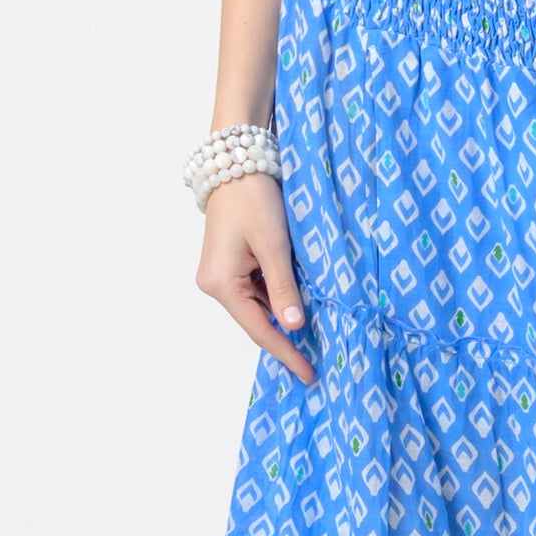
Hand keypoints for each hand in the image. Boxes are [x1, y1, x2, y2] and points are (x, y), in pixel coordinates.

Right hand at [196, 171, 314, 382]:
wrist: (236, 161)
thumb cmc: (254, 199)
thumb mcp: (275, 246)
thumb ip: (284, 289)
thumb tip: (296, 327)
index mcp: (221, 285)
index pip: (260, 330)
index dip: (286, 353)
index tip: (308, 374)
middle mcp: (215, 284)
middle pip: (257, 320)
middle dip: (288, 335)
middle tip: (319, 357)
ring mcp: (221, 274)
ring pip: (259, 304)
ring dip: (286, 312)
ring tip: (318, 327)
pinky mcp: (231, 263)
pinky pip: (257, 288)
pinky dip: (279, 294)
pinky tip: (302, 298)